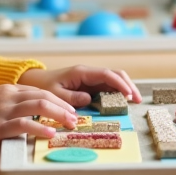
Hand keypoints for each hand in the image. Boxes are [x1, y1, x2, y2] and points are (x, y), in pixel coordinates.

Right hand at [0, 84, 76, 149]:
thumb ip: (11, 103)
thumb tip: (31, 113)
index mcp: (9, 90)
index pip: (40, 91)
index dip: (58, 100)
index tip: (70, 110)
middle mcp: (9, 96)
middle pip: (44, 96)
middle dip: (63, 107)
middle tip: (75, 118)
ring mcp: (4, 110)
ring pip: (39, 107)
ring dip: (58, 115)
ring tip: (70, 124)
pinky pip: (24, 125)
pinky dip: (40, 128)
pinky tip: (50, 134)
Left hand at [17, 65, 141, 107]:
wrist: (37, 82)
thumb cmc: (44, 87)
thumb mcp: (55, 94)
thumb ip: (71, 97)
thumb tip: (89, 100)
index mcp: (81, 72)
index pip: (106, 75)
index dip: (119, 84)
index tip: (129, 95)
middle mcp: (88, 74)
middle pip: (114, 75)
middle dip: (128, 85)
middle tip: (138, 100)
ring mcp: (90, 79)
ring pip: (113, 80)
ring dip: (125, 89)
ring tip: (135, 101)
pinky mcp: (90, 86)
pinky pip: (107, 87)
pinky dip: (117, 93)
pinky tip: (123, 102)